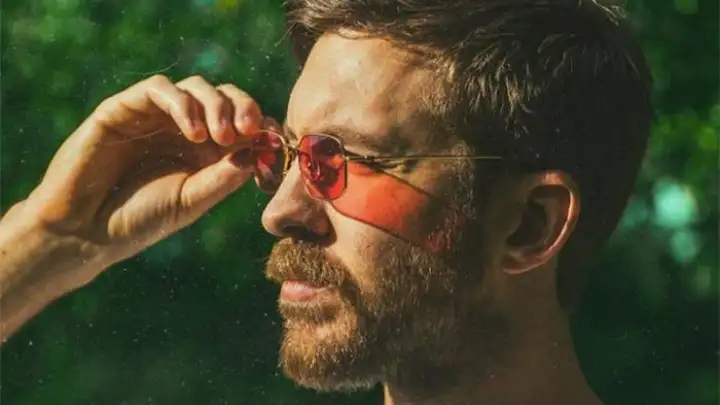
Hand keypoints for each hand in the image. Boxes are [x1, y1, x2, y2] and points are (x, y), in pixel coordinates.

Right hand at [12, 74, 265, 288]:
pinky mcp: (124, 108)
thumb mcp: (192, 201)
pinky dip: (182, 104)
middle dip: (243, 107)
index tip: (271, 139)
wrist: (86, 231)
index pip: (240, 120)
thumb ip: (224, 177)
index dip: (259, 123)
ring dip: (215, 105)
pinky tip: (194, 133)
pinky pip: (158, 89)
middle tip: (249, 130)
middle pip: (223, 96)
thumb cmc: (140, 220)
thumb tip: (258, 152)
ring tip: (219, 137)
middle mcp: (182, 127)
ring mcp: (154, 115)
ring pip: (195, 86)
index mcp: (205, 149)